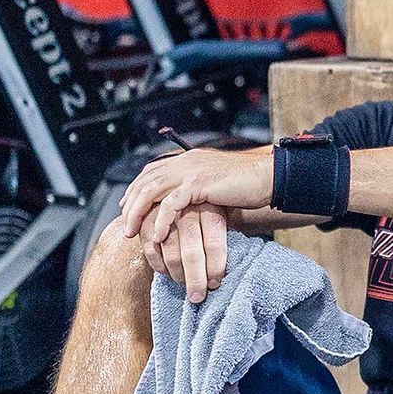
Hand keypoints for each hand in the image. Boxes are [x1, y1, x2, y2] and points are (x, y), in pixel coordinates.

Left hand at [119, 146, 273, 251]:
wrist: (267, 179)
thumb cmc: (247, 185)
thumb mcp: (215, 184)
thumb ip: (197, 189)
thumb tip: (186, 206)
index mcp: (187, 159)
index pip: (151, 171)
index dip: (136, 189)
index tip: (127, 207)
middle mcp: (185, 161)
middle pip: (146, 180)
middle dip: (131, 203)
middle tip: (125, 225)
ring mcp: (191, 170)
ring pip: (152, 190)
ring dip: (138, 212)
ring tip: (133, 232)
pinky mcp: (199, 183)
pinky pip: (172, 203)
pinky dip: (161, 219)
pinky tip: (158, 234)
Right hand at [142, 200, 231, 303]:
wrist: (190, 187)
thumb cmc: (214, 209)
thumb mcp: (227, 216)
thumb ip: (224, 238)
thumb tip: (224, 274)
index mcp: (212, 208)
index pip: (215, 244)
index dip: (215, 267)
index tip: (215, 284)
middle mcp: (189, 208)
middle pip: (192, 252)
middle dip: (195, 279)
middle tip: (197, 298)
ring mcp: (166, 210)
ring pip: (170, 251)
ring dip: (177, 274)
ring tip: (184, 286)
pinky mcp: (147, 215)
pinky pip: (150, 246)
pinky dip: (158, 263)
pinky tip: (166, 273)